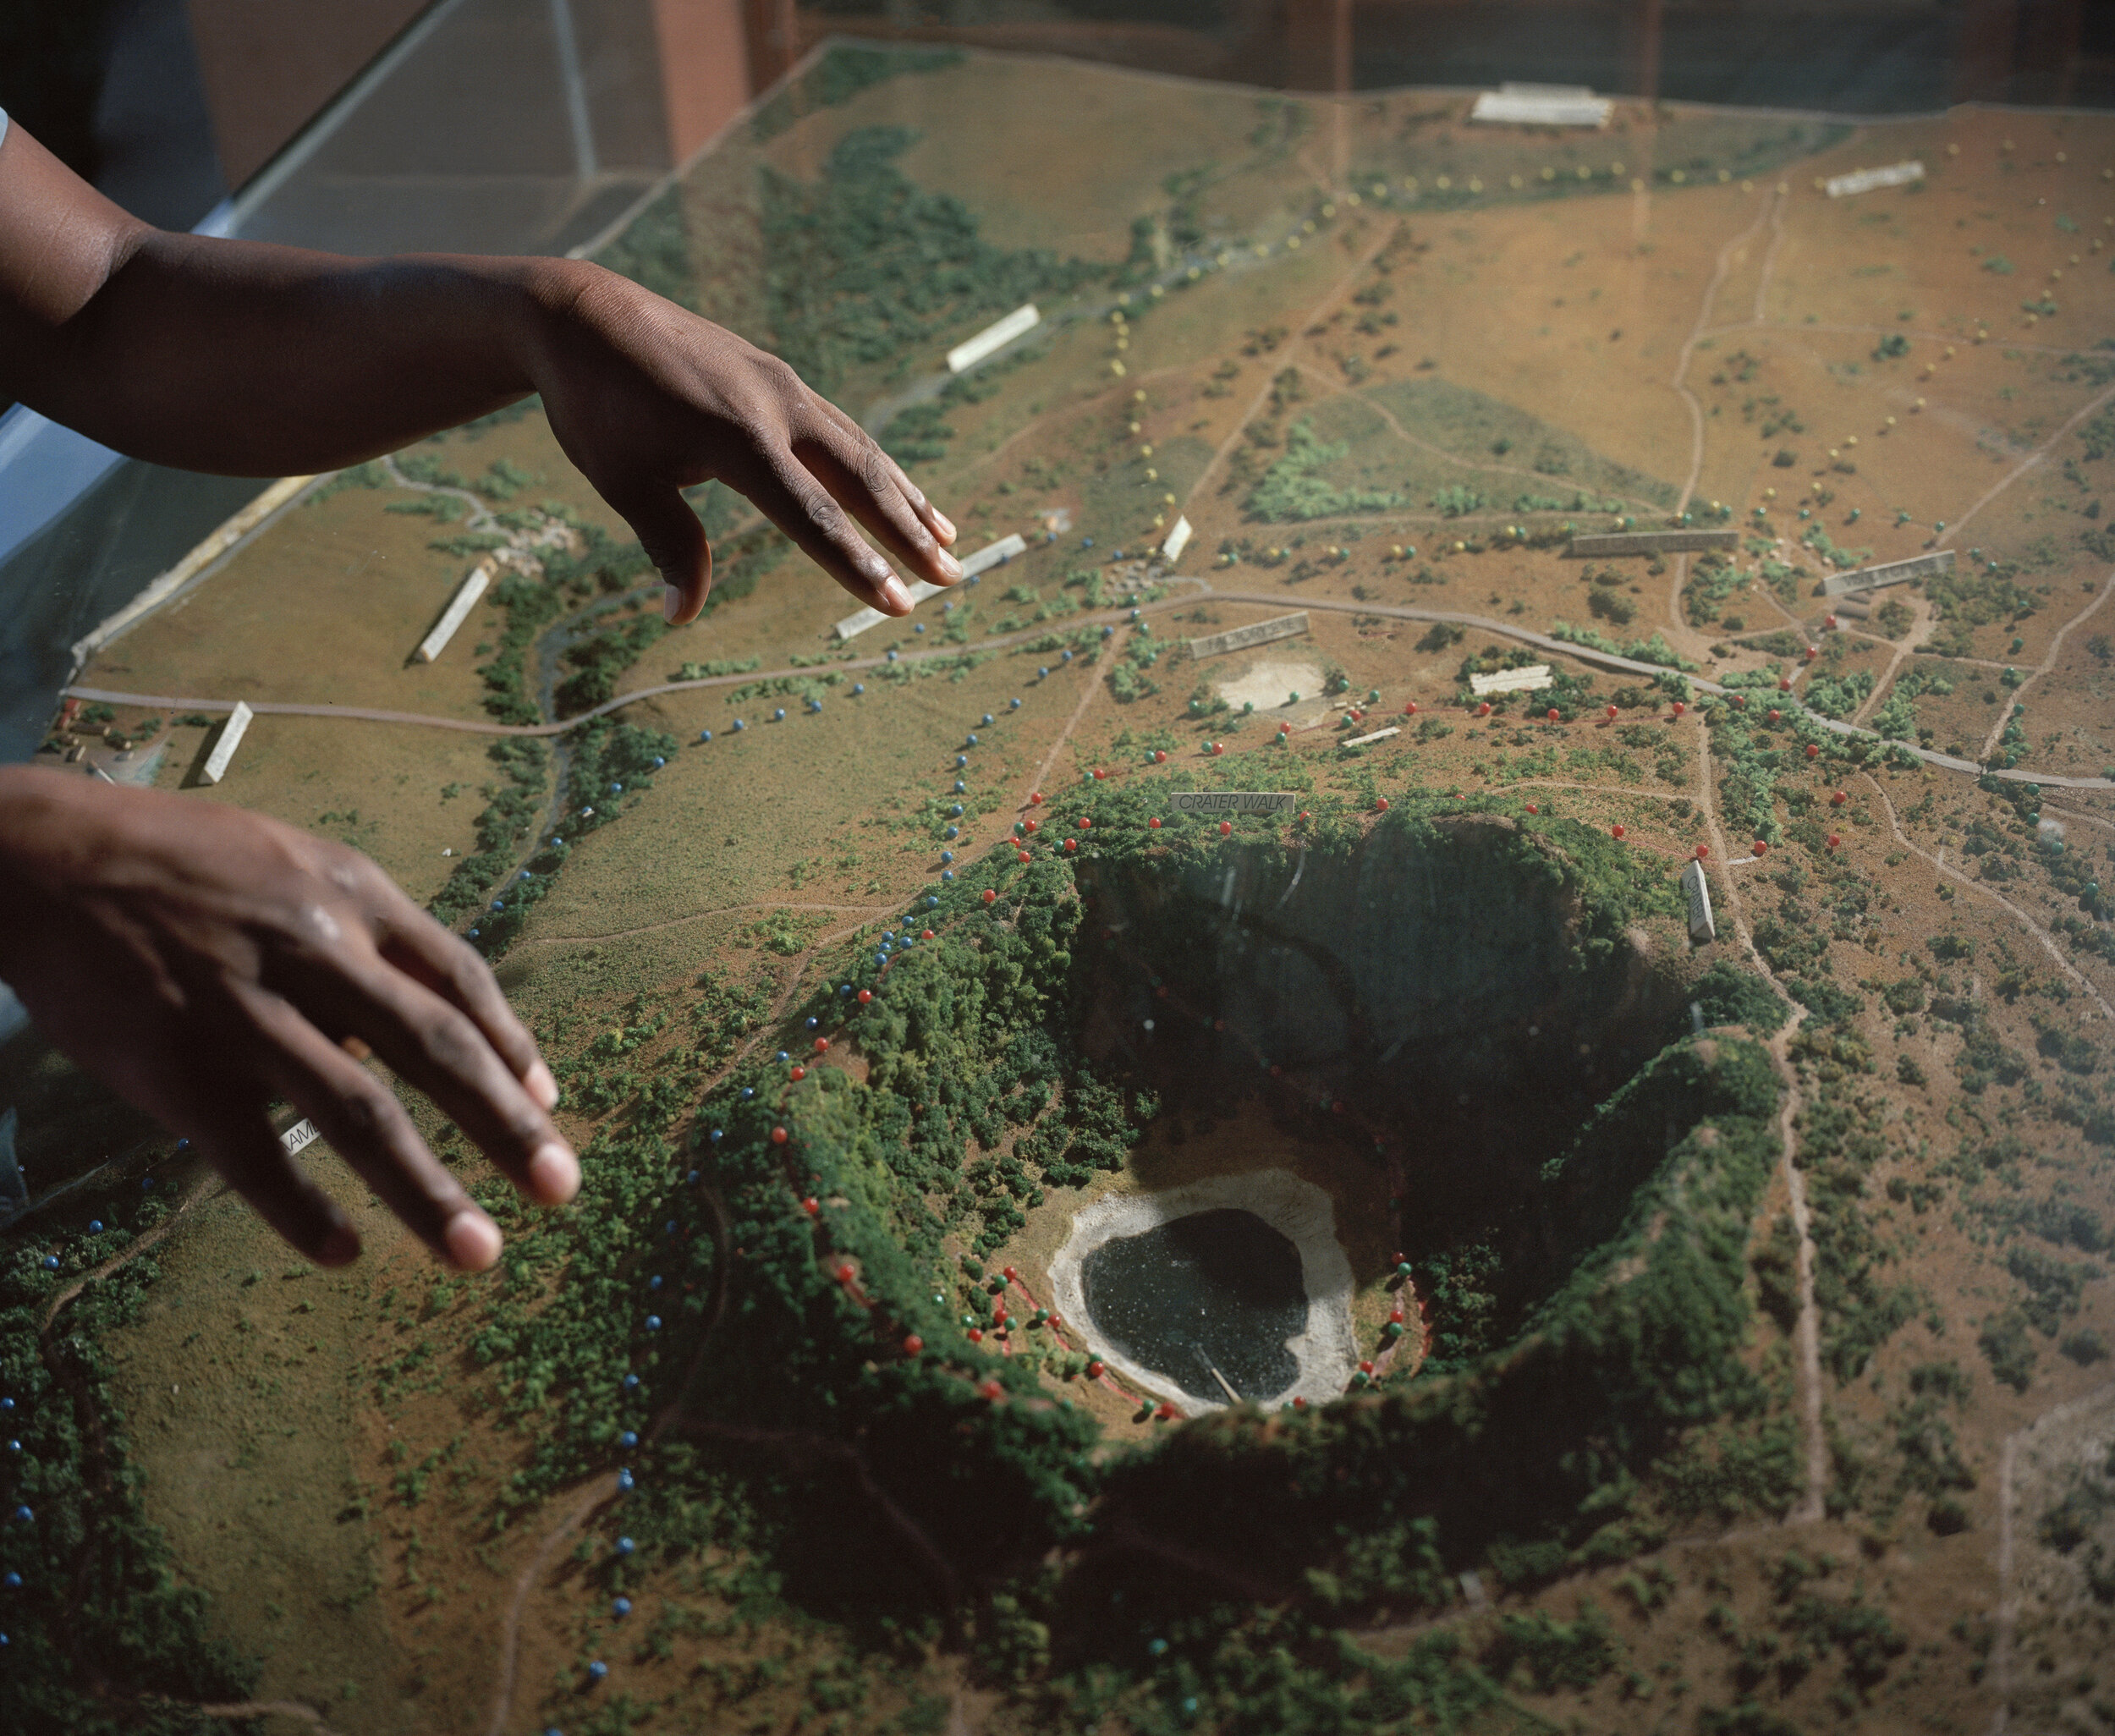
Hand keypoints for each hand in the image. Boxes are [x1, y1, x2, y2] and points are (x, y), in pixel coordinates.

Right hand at [0, 768, 576, 1268]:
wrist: (47, 861)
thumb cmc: (188, 866)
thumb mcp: (297, 867)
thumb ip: (369, 938)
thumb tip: (432, 1031)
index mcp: (352, 896)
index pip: (459, 980)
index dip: (512, 1046)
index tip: (547, 1105)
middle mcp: (313, 950)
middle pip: (435, 1048)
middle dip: (507, 1126)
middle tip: (562, 1188)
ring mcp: (245, 1010)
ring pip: (358, 1111)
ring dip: (427, 1190)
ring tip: (477, 1252)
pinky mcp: (175, 1064)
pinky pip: (251, 1153)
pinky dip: (300, 1209)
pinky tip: (341, 1252)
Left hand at [522, 263, 959, 625]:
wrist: (582, 315)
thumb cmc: (597, 405)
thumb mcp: (624, 480)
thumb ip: (668, 544)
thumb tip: (682, 614)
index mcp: (737, 437)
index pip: (812, 515)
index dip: (858, 565)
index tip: (899, 605)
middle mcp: (775, 406)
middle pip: (860, 479)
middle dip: (909, 534)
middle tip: (951, 579)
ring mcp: (783, 386)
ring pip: (863, 449)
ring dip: (907, 498)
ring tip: (949, 538)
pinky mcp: (779, 378)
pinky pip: (842, 427)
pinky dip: (877, 464)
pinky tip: (897, 488)